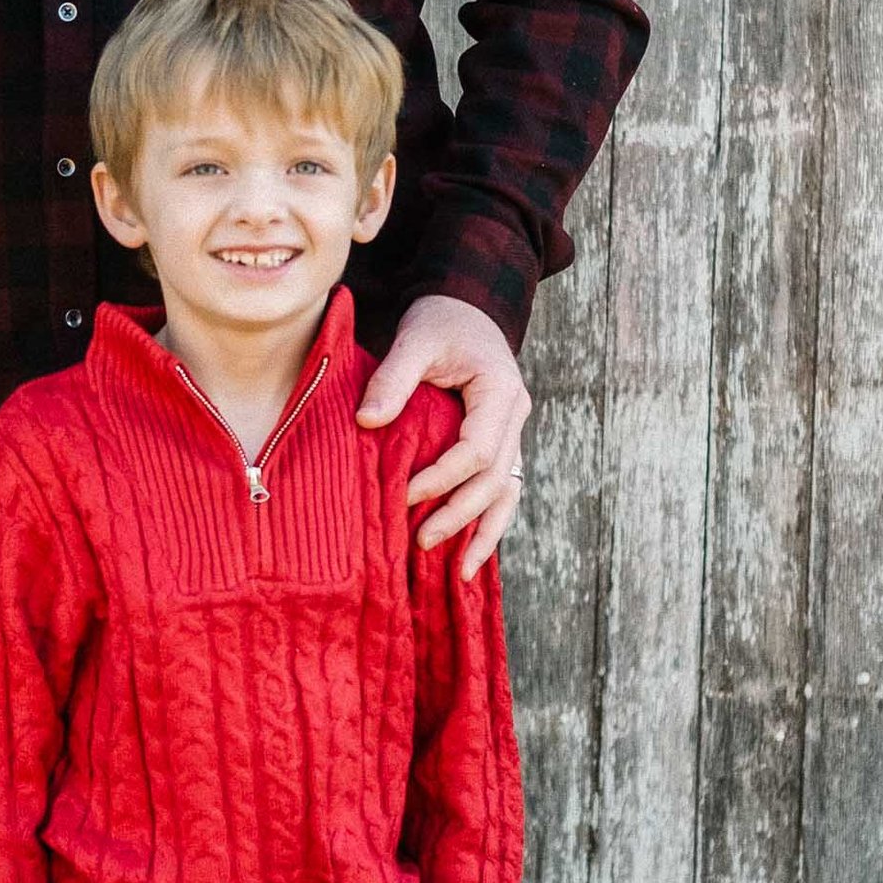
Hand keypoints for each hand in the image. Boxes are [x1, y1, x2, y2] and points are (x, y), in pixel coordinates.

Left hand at [356, 294, 530, 574]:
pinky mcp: (500, 445)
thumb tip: (367, 421)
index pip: (476, 450)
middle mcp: (515, 418)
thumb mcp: (416, 339)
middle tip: (420, 541)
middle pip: (496, 480)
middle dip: (460, 515)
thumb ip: (394, 378)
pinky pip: (501, 490)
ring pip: (508, 494)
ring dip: (484, 533)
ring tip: (460, 573)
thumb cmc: (441, 321)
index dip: (441, 477)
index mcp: (501, 393)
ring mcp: (512, 434)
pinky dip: (487, 523)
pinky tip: (469, 556)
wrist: (467, 308)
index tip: (404, 493)